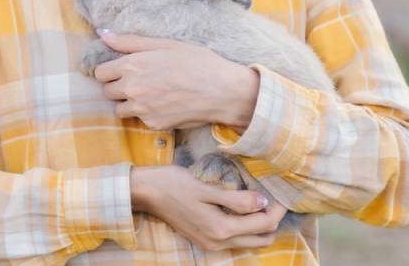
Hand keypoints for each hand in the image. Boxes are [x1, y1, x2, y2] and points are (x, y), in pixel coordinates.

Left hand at [95, 32, 259, 129]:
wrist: (223, 91)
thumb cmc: (197, 62)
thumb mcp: (164, 44)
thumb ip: (130, 41)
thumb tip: (103, 34)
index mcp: (131, 66)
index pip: (100, 73)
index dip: (109, 71)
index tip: (121, 70)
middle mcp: (132, 89)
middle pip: (107, 92)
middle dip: (118, 87)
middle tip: (138, 81)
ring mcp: (141, 109)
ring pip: (119, 109)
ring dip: (128, 103)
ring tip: (149, 94)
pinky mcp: (153, 124)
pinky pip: (139, 120)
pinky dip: (146, 114)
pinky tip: (163, 104)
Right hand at [131, 165, 286, 250]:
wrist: (145, 192)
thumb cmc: (173, 184)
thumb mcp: (205, 187)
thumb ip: (236, 199)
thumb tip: (263, 202)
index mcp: (220, 229)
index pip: (263, 224)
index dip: (277, 208)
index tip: (281, 191)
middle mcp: (218, 242)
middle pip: (262, 238)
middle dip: (272, 219)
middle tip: (274, 196)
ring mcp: (211, 243)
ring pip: (250, 240)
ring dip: (260, 224)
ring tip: (261, 201)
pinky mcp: (205, 239)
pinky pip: (236, 238)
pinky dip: (246, 226)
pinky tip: (243, 208)